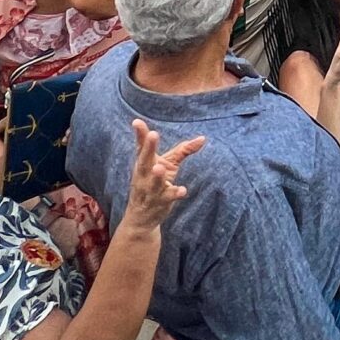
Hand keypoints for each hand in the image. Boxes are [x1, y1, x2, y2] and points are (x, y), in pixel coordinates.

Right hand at [116, 120, 203, 234]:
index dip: (140, 134)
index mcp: (144, 163)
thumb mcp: (168, 164)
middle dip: (148, 148)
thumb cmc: (154, 183)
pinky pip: (167, 198)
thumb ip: (183, 151)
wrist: (141, 218)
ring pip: (153, 182)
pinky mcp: (160, 203)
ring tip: (160, 168)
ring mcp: (150, 190)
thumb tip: (203, 138)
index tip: (137, 122)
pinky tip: (182, 190)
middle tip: (153, 134)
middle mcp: (144, 175)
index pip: (141, 147)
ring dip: (157, 175)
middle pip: (144, 160)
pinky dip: (175, 193)